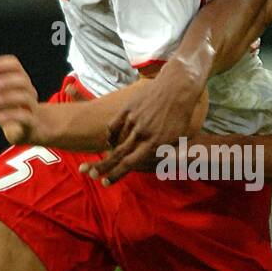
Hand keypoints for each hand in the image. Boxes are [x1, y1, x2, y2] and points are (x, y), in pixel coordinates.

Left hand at [0, 55, 41, 144]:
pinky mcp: (31, 123)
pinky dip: (10, 115)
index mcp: (21, 80)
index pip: (15, 64)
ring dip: (5, 97)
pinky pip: (25, 117)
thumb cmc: (9, 109)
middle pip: (22, 80)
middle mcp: (29, 91)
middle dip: (3, 81)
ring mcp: (32, 107)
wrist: (28, 130)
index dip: (0, 64)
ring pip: (25, 97)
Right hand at [86, 64, 204, 183]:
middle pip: (117, 154)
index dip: (116, 175)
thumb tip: (161, 167)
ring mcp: (134, 119)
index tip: (105, 183)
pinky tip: (110, 140)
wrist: (176, 87)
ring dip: (107, 151)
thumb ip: (168, 154)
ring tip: (101, 157)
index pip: (130, 163)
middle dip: (102, 167)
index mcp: (155, 143)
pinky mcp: (128, 107)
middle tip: (90, 174)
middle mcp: (142, 133)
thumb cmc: (181, 115)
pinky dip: (110, 134)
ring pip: (115, 140)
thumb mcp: (179, 138)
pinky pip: (114, 125)